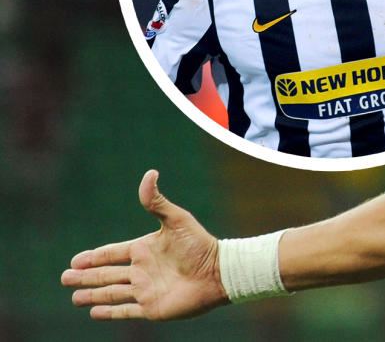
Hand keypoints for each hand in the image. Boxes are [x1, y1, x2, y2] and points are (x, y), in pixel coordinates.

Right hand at [61, 169, 229, 319]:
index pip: (113, 253)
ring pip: (111, 293)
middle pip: (106, 274)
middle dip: (85, 277)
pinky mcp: (151, 308)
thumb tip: (150, 173)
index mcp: (145, 249)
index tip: (76, 260)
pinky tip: (95, 312)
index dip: (94, 257)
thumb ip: (158, 201)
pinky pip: (125, 311)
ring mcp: (145, 290)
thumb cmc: (200, 245)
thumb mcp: (177, 220)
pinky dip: (110, 312)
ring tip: (74, 298)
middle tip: (65, 278)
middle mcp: (142, 270)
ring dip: (92, 295)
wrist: (219, 273)